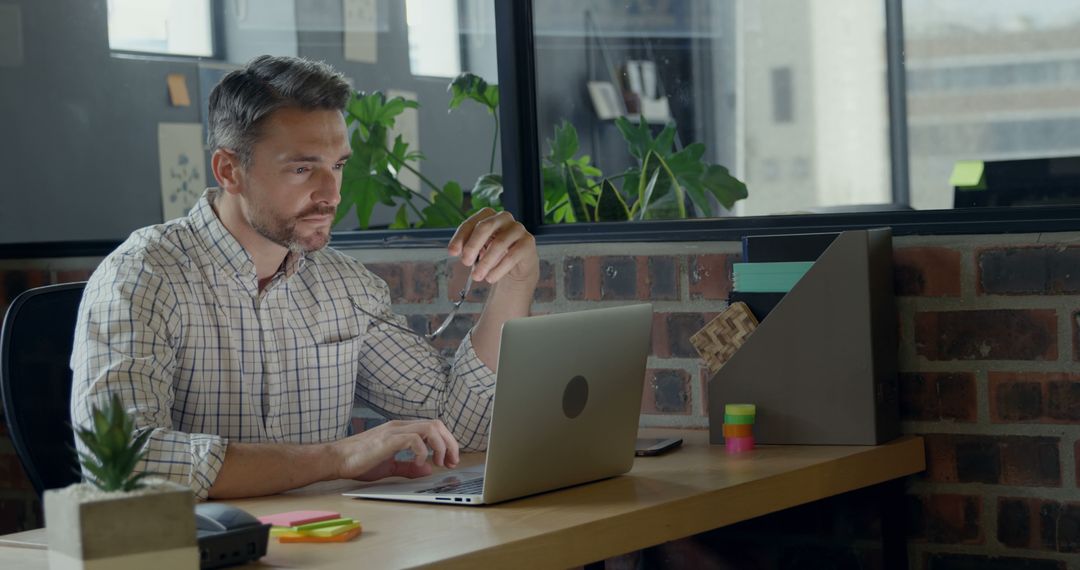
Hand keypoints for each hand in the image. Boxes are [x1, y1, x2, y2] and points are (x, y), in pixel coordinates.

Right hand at [330, 419, 459, 480]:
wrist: (336, 459)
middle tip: (451, 462)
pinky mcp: (387, 439)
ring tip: (439, 462)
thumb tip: (428, 469)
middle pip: (437, 424)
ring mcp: (394, 431)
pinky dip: (422, 452)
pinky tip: (419, 463)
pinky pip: (413, 439)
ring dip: (440, 446)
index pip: (434, 427)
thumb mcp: (390, 466)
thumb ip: (409, 466)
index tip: (450, 460)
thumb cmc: (359, 461)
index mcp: (402, 430)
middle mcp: (400, 426)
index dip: (447, 442)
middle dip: (450, 443)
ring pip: (429, 428)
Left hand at [449, 208, 538, 285]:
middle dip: (472, 246)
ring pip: (499, 243)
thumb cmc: (495, 254)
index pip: (471, 223)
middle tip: (465, 262)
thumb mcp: (478, 250)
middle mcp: (504, 218)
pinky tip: (490, 278)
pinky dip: (499, 269)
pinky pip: (511, 255)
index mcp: (488, 215)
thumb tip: (455, 250)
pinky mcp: (528, 242)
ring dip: (485, 262)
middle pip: (485, 227)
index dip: (460, 237)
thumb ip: (466, 247)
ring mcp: (518, 229)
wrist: (517, 266)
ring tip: (477, 276)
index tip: (452, 252)